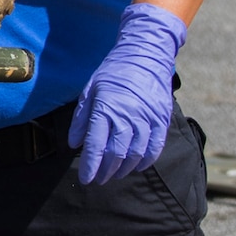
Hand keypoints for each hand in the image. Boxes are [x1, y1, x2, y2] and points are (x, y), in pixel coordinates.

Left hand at [68, 2, 186, 185]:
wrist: (144, 55)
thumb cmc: (112, 74)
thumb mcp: (89, 91)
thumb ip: (81, 119)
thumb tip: (73, 144)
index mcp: (106, 108)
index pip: (96, 145)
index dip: (91, 165)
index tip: (87, 179)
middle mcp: (128, 115)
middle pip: (117, 152)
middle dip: (106, 170)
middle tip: (99, 180)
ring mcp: (148, 117)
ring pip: (137, 152)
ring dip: (125, 168)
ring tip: (115, 174)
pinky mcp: (162, 118)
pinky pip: (156, 146)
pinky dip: (146, 159)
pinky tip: (137, 166)